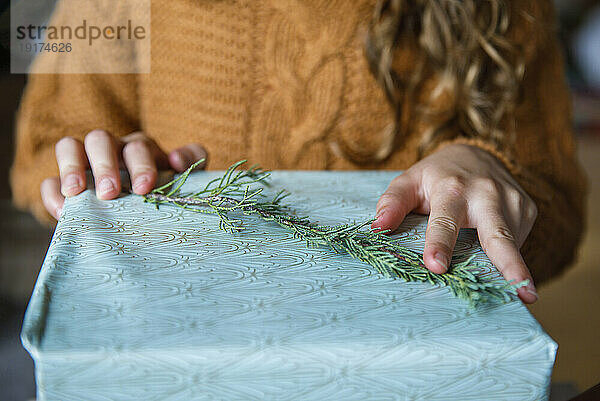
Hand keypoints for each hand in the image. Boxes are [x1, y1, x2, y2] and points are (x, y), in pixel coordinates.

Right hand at [41, 130, 206, 219]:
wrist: (146, 214)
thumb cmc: (166, 191)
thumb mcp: (184, 177)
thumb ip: (192, 161)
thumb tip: (177, 160)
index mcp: (141, 149)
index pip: (139, 146)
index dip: (141, 165)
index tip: (144, 189)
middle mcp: (112, 150)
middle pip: (101, 139)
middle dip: (105, 164)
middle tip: (110, 192)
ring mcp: (86, 165)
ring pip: (70, 146)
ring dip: (72, 167)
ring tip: (76, 193)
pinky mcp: (65, 185)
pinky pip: (50, 181)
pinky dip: (53, 193)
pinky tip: (63, 212)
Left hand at [373, 144, 537, 303]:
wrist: (477, 154)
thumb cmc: (437, 176)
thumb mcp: (409, 181)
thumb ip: (392, 202)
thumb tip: (377, 227)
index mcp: (452, 189)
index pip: (444, 222)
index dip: (439, 244)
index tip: (437, 267)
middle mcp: (486, 195)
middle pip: (498, 236)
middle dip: (511, 265)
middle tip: (524, 294)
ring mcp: (513, 202)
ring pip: (511, 243)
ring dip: (509, 268)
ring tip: (516, 291)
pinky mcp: (528, 210)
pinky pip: (518, 241)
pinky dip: (509, 256)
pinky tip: (502, 259)